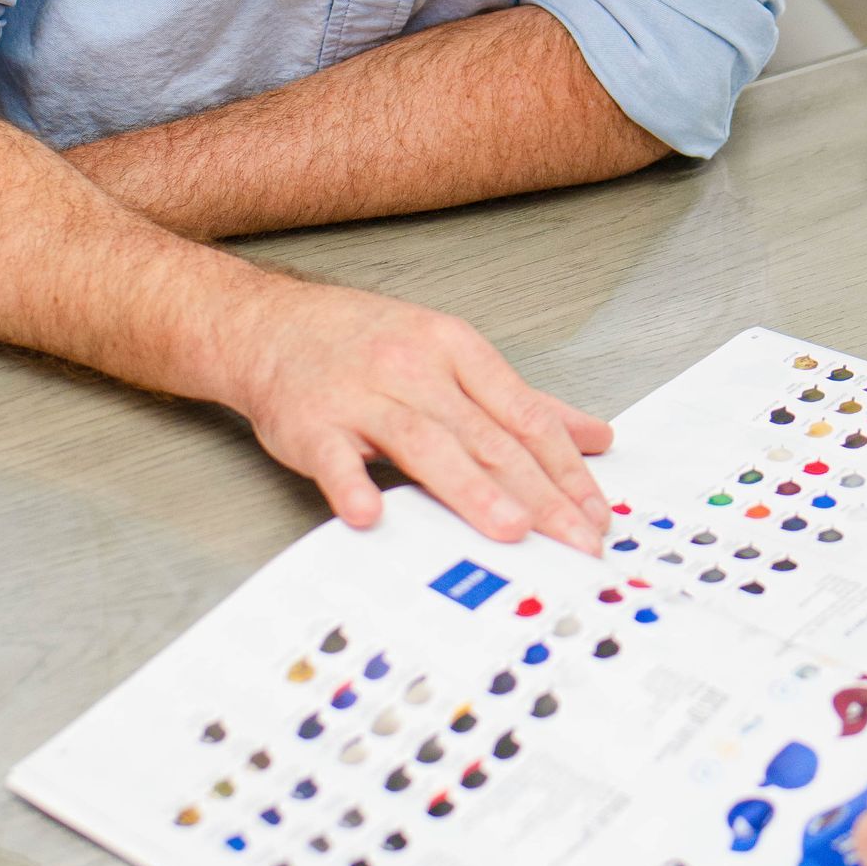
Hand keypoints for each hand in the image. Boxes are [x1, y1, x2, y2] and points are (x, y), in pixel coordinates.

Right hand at [220, 271, 612, 554]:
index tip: (595, 513)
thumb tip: (595, 437)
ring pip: (424, 444)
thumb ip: (522, 402)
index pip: (525, 415)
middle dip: (538, 493)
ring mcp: (361, 396)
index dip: (565, 468)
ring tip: (510, 530)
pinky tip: (370, 514)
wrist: (271, 326)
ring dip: (470, 489)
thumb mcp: (453, 354)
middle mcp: (415, 369)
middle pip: (486, 436)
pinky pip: (334, 457)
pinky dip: (351, 484)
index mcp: (457, 350)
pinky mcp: (311, 424)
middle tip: (574, 539)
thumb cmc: (367, 343)